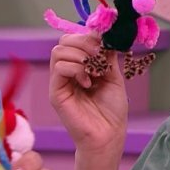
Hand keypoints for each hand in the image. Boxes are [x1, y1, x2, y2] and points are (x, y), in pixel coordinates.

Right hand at [49, 34, 127, 154]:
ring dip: (81, 55)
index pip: (75, 39)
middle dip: (84, 42)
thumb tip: (104, 34)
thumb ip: (107, 56)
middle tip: (99, 55)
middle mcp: (68, 71)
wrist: (109, 134)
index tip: (105, 43)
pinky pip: (59, 68)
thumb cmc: (112, 109)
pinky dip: (76, 69)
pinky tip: (88, 82)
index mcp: (81, 65)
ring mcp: (60, 81)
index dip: (89, 36)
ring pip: (59, 51)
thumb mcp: (114, 76)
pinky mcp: (56, 92)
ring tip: (95, 71)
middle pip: (64, 41)